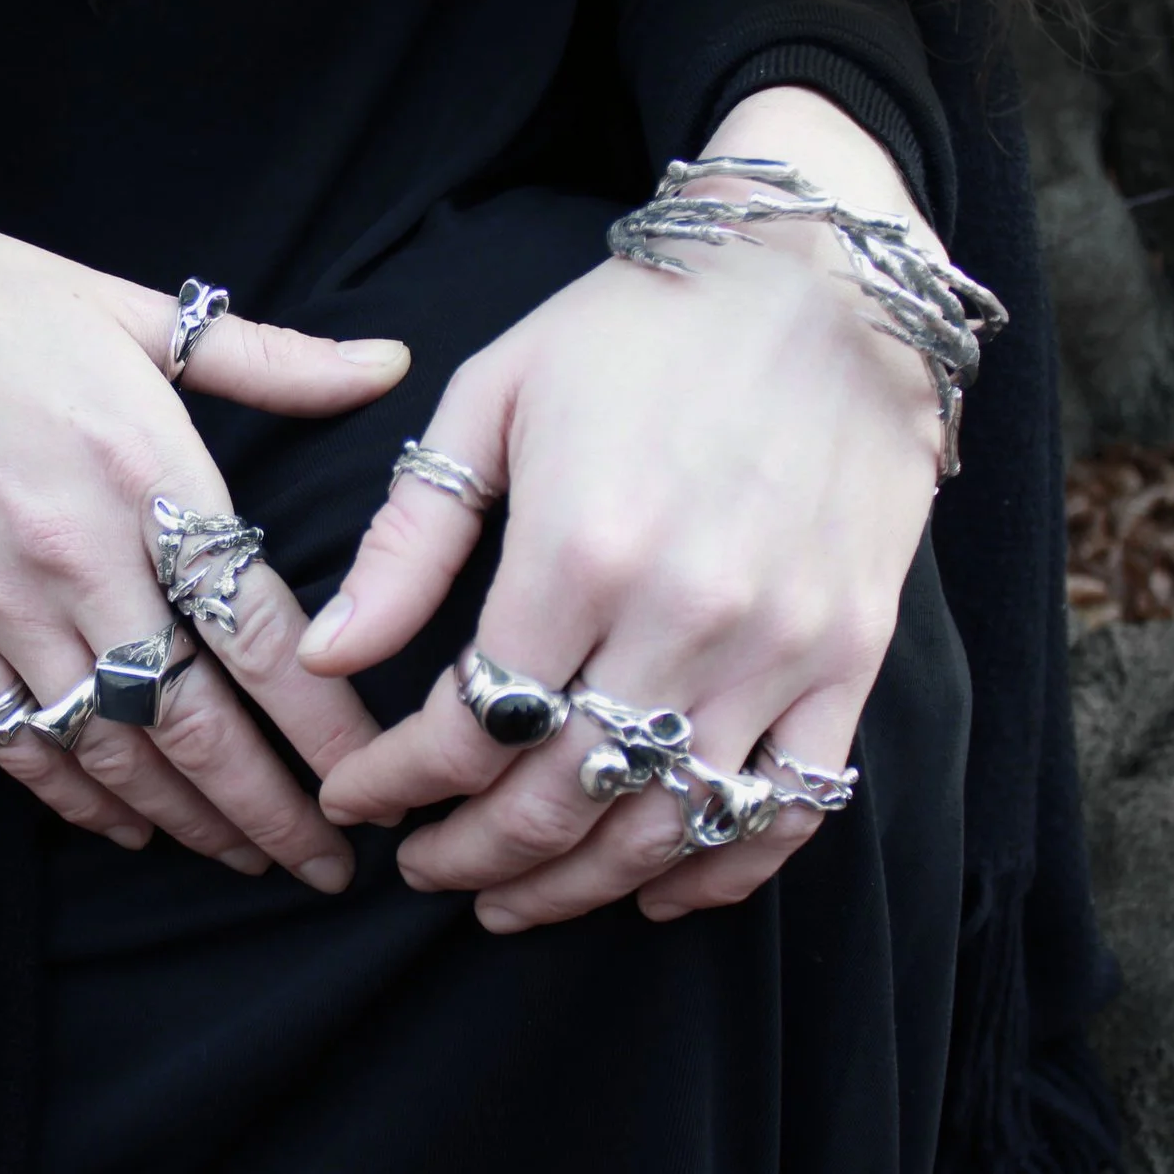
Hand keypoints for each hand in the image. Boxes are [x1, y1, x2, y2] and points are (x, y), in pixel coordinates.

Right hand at [0, 116, 408, 890]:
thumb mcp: (140, 313)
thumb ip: (275, 359)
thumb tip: (393, 363)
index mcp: (155, 480)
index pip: (268, 637)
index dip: (328, 727)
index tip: (375, 780)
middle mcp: (85, 561)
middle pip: (198, 723)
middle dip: (272, 811)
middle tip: (327, 872)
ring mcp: (1, 607)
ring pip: (114, 751)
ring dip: (188, 820)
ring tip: (245, 860)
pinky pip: (18, 742)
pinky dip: (76, 799)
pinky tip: (126, 828)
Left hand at [301, 89, 944, 927]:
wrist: (822, 273)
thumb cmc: (638, 326)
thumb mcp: (492, 398)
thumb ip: (409, 539)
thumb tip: (323, 657)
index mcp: (579, 551)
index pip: (466, 724)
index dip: (396, 783)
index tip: (353, 800)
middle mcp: (683, 618)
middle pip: (558, 798)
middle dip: (471, 855)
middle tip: (423, 869)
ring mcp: (780, 648)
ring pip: (665, 826)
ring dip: (576, 886)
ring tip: (510, 900)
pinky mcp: (850, 658)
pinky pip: (789, 808)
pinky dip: (717, 870)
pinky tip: (652, 888)